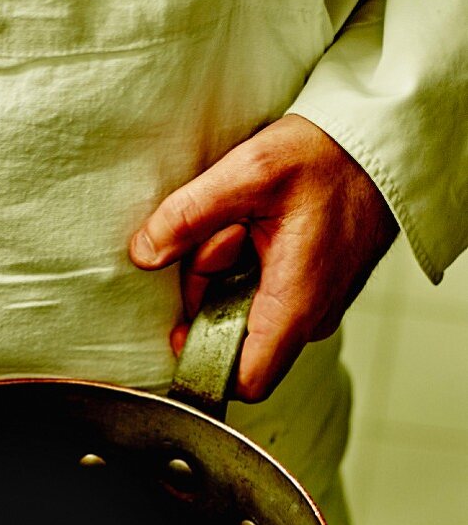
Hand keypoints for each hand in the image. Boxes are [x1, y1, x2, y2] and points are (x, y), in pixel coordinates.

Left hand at [129, 115, 397, 400]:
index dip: (202, 365)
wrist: (379, 143)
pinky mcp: (310, 293)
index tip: (181, 327)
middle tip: (227, 231)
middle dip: (208, 288)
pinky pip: (259, 295)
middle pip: (229, 336)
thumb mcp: (248, 172)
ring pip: (240, 311)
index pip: (244, 381)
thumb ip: (188, 216)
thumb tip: (145, 254)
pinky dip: (244, 265)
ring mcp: (311, 308)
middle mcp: (308, 318)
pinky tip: (259, 228)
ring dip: (224, 270)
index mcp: (295, 306)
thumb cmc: (328, 156)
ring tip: (248, 220)